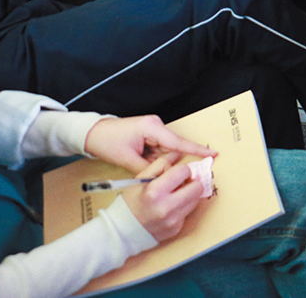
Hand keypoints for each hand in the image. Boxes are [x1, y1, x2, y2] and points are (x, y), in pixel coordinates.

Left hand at [85, 115, 215, 172]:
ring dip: (161, 161)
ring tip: (145, 165)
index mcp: (152, 127)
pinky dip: (156, 158)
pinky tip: (146, 162)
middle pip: (174, 147)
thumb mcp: (126, 159)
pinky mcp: (149, 134)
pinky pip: (159, 149)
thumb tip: (162, 179)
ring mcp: (153, 129)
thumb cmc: (106, 142)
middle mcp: (156, 125)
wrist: (91, 132)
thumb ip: (147, 169)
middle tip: (177, 174)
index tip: (213, 153)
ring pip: (166, 150)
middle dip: (174, 161)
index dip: (196, 149)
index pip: (178, 142)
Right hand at [121, 153, 204, 241]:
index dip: (182, 169)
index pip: (184, 171)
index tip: (178, 172)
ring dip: (190, 194)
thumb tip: (179, 154)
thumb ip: (161, 164)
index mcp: (155, 192)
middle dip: (191, 182)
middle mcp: (166, 207)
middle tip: (183, 183)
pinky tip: (171, 207)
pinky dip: (183, 207)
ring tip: (176, 194)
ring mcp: (173, 221)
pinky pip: (188, 213)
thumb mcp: (140, 179)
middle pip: (197, 187)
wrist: (122, 231)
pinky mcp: (176, 229)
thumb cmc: (130, 202)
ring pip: (196, 200)